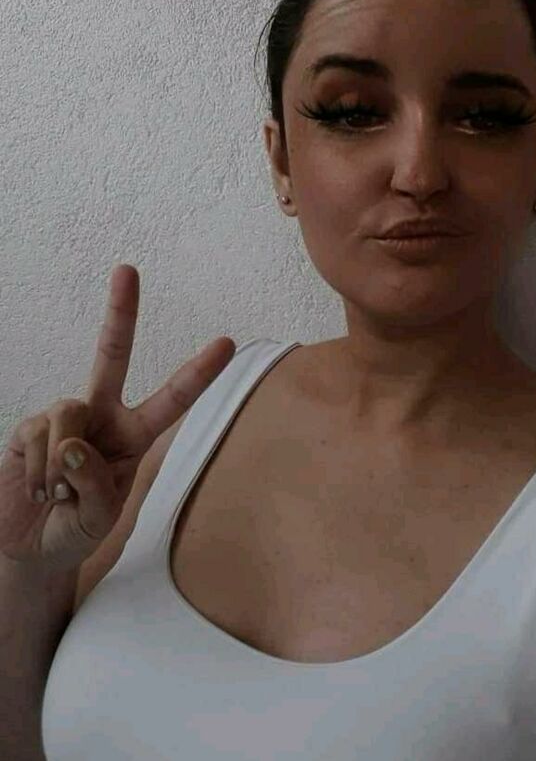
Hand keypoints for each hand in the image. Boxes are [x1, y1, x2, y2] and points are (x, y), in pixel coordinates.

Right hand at [0, 264, 235, 573]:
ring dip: (61, 463)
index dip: (198, 372)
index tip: (227, 342)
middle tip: (128, 269)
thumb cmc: (75, 529)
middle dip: (120, 313)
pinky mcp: (30, 427)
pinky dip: (39, 470)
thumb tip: (72, 444)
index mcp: (134, 435)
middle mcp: (102, 416)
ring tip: (57, 493)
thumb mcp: (99, 517)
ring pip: (68, 411)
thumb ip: (94, 483)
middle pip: (112, 355)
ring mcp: (65, 418)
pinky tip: (37, 487)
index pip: (172, 399)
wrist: (28, 546)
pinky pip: (39, 434)